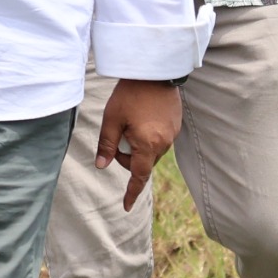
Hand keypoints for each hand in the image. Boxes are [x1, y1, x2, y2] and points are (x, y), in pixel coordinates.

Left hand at [98, 78, 181, 210]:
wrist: (156, 70)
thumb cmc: (130, 94)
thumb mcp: (112, 119)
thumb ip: (106, 144)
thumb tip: (101, 166)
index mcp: (148, 145)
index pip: (138, 176)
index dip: (131, 192)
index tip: (126, 206)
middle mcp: (164, 143)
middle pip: (143, 163)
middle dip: (127, 158)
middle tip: (117, 137)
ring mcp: (172, 134)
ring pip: (151, 152)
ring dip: (138, 147)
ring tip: (130, 123)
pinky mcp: (176, 125)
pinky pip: (160, 140)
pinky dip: (148, 138)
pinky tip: (141, 119)